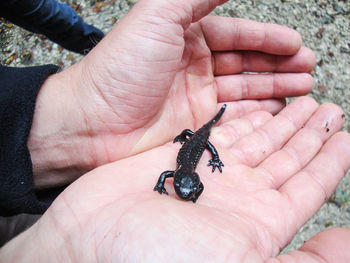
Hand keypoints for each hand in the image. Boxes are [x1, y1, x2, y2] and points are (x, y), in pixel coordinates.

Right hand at [6, 97, 348, 261]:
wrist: (93, 243)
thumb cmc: (161, 259)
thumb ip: (303, 261)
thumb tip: (348, 246)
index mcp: (258, 224)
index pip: (306, 185)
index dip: (328, 159)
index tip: (345, 136)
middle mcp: (237, 196)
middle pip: (284, 156)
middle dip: (307, 131)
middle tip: (327, 107)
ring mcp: (208, 172)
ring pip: (255, 138)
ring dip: (279, 119)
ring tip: (300, 97)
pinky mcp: (182, 153)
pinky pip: (220, 128)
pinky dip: (240, 115)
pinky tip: (255, 102)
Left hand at [28, 0, 314, 186]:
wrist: (93, 123)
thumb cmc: (120, 68)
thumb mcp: (160, 16)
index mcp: (186, 36)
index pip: (236, 34)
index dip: (267, 38)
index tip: (295, 43)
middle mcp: (193, 65)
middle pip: (245, 62)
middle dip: (278, 63)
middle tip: (307, 67)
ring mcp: (195, 97)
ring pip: (245, 89)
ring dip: (274, 86)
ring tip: (304, 86)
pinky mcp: (195, 125)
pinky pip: (234, 116)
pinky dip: (257, 112)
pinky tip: (278, 110)